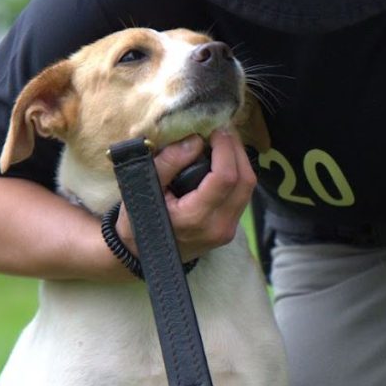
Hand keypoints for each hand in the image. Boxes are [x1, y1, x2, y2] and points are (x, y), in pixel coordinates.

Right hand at [116, 129, 256, 260]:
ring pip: (248, 189)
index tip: (215, 129)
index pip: (225, 177)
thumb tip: (195, 140)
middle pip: (245, 181)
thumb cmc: (138, 220)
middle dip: (237, 150)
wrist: (141, 255)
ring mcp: (227, 231)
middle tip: (222, 131)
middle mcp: (218, 227)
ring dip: (240, 161)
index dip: (225, 148)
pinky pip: (242, 196)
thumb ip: (169, 162)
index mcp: (195, 218)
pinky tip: (223, 161)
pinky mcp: (229, 230)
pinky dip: (237, 174)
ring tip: (222, 143)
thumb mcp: (143, 188)